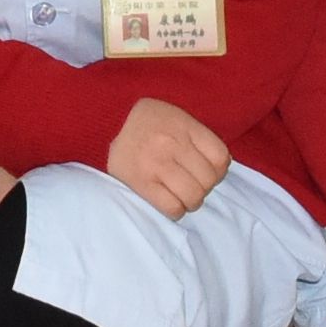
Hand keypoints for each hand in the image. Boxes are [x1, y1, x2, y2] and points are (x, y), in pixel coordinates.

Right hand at [103, 95, 232, 221]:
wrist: (103, 121)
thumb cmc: (146, 122)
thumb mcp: (176, 117)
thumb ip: (199, 137)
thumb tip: (222, 167)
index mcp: (183, 126)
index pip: (220, 158)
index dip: (219, 170)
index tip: (207, 170)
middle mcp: (171, 144)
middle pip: (208, 180)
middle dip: (204, 187)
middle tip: (191, 183)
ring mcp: (155, 164)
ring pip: (193, 197)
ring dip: (191, 201)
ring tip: (181, 194)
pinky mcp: (140, 183)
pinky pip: (172, 208)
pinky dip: (176, 210)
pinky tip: (170, 201)